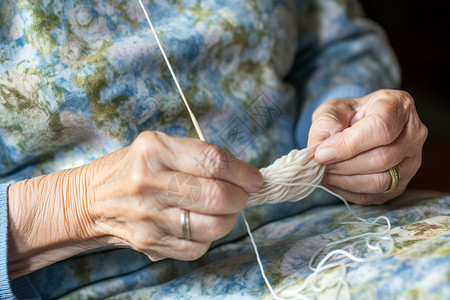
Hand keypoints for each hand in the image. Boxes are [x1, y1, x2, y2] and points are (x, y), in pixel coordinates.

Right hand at [8, 131, 262, 277]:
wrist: (90, 200)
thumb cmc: (133, 168)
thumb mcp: (158, 146)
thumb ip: (199, 156)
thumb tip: (245, 174)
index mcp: (154, 149)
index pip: (213, 161)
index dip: (243, 172)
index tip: (255, 179)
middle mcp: (149, 182)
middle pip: (217, 196)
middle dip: (241, 197)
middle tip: (242, 194)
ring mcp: (148, 216)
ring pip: (212, 226)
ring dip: (229, 219)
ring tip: (223, 210)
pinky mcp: (149, 242)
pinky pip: (198, 247)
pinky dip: (208, 237)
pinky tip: (199, 225)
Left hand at [308, 89, 426, 203]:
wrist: (359, 126)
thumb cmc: (348, 115)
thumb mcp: (332, 110)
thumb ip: (324, 127)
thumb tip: (319, 151)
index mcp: (398, 106)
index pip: (382, 128)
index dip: (349, 144)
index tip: (322, 152)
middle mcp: (414, 133)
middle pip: (382, 158)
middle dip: (344, 165)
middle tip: (320, 164)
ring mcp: (412, 161)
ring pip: (381, 181)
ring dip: (346, 181)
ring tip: (325, 173)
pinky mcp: (403, 183)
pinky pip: (376, 195)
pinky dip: (350, 191)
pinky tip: (335, 181)